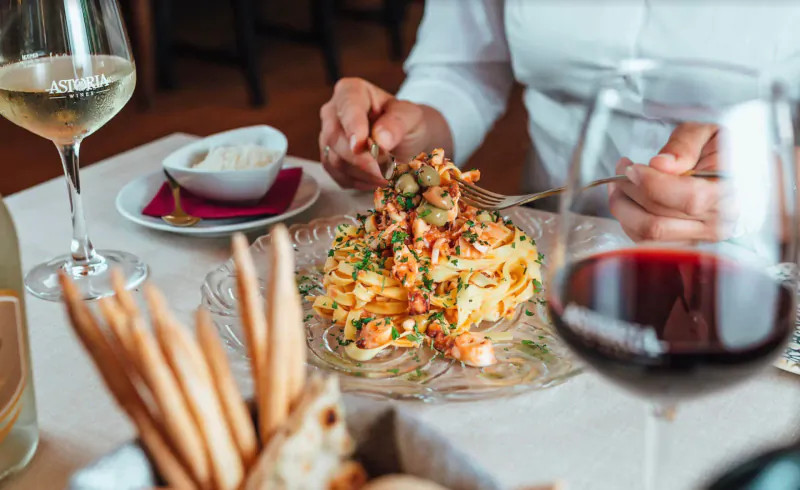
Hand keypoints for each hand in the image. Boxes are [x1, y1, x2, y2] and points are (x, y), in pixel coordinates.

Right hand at [318, 78, 429, 189]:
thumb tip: (381, 139)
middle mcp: (332, 113)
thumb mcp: (411, 117)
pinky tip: (377, 179)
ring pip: (335, 160)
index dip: (352, 125)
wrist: (406, 141)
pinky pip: (338, 176)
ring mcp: (328, 138)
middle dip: (361, 158)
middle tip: (386, 171)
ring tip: (388, 175)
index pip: (346, 106)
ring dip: (364, 173)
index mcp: (351, 91)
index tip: (361, 143)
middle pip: (334, 137)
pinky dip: (360, 182)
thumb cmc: (406, 123)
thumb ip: (397, 123)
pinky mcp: (330, 161)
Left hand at [608, 122, 734, 241]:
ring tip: (618, 183)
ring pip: (647, 234)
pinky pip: (644, 240)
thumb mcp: (706, 133)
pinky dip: (627, 220)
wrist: (732, 170)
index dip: (651, 184)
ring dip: (623, 208)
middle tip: (621, 169)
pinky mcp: (680, 244)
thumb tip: (660, 165)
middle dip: (629, 192)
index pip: (687, 198)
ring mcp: (697, 238)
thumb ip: (684, 145)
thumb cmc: (718, 150)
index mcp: (727, 194)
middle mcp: (715, 224)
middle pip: (658, 220)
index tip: (631, 168)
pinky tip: (627, 199)